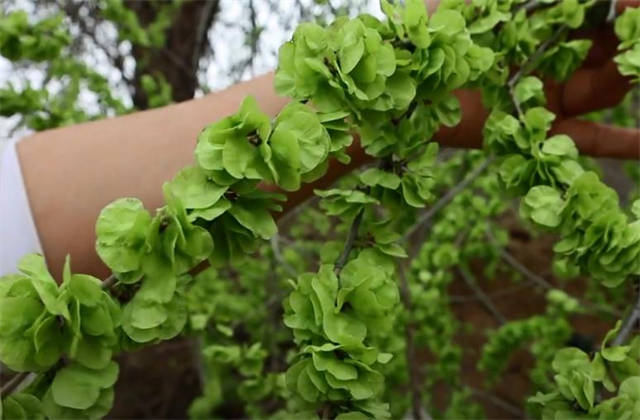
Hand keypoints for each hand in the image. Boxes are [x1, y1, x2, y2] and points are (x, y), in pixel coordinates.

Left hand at [428, 0, 639, 158]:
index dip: (624, 7)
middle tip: (634, 30)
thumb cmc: (430, 36)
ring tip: (619, 68)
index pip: (598, 10)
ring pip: (609, 87)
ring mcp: (548, 96)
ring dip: (624, 76)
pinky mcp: (538, 134)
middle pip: (612, 46)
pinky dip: (626, 142)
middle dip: (630, 38)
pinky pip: (590, 140)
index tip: (631, 5)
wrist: (395, 92)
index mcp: (539, 18)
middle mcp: (551, 55)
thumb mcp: (477, 0)